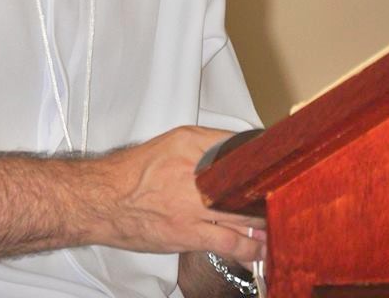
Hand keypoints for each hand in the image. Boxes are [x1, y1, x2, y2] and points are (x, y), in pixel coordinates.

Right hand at [95, 126, 264, 264]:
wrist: (102, 199)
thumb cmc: (130, 173)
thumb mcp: (167, 145)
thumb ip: (199, 148)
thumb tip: (230, 157)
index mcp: (189, 142)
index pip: (238, 144)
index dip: (262, 157)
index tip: (277, 165)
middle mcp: (194, 169)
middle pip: (246, 179)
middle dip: (267, 189)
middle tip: (285, 194)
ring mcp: (193, 203)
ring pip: (243, 212)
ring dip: (264, 219)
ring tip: (277, 221)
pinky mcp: (189, 232)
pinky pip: (231, 242)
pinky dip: (251, 246)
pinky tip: (261, 247)